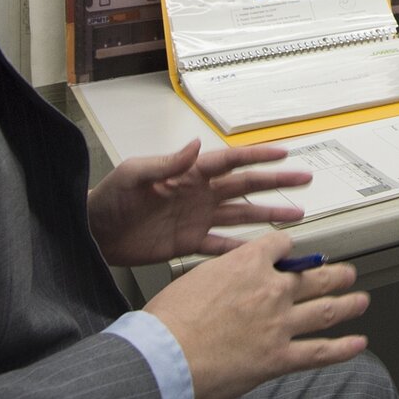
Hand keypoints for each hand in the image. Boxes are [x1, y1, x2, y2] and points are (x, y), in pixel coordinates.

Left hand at [88, 140, 311, 265]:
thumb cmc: (109, 199)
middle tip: (305, 178)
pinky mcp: (189, 243)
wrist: (94, 233)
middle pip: (245, 186)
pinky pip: (222, 245)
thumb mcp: (134, 175)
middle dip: (276, 182)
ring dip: (268, 215)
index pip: (230, 161)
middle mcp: (199, 194)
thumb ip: (165, 163)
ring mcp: (197, 219)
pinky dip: (242, 249)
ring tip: (296, 215)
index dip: (258, 156)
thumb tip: (193, 146)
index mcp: (188, 173)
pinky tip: (261, 251)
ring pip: (241, 215)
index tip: (284, 152)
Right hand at [149, 232, 370, 398]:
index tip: (294, 252)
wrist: (165, 353)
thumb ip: (222, 274)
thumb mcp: (195, 277)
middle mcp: (271, 289)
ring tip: (360, 300)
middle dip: (334, 273)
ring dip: (348, 304)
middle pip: (314, 275)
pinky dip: (343, 348)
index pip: (281, 245)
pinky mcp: (280, 356)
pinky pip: (320, 351)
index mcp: (247, 264)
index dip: (290, 248)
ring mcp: (280, 323)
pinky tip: (357, 343)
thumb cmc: (169, 319)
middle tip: (347, 272)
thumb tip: (228, 277)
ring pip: (326, 309)